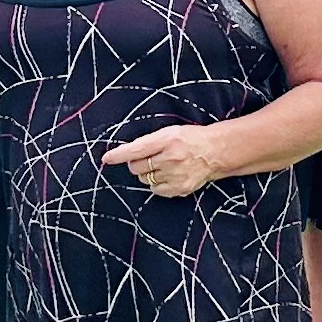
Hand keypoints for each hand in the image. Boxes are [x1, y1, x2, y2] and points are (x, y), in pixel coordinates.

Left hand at [102, 120, 231, 195]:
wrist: (215, 152)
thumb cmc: (190, 139)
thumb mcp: (170, 132)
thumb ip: (149, 142)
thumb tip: (126, 154)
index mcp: (167, 139)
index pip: (136, 149)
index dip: (119, 155)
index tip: (106, 159)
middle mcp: (170, 158)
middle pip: (137, 167)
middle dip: (136, 164)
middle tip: (147, 159)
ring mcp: (176, 175)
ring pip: (145, 179)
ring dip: (147, 174)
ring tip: (161, 166)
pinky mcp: (180, 188)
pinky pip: (156, 190)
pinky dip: (157, 184)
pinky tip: (167, 175)